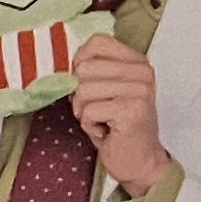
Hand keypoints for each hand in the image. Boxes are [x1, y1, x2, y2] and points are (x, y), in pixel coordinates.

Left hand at [69, 33, 172, 194]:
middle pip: (84, 68)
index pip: (97, 42)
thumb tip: (57, 56)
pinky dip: (88, 125)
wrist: (139, 159)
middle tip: (97, 109)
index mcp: (137, 61)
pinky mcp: (132, 110)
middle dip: (79, 94)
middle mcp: (143, 72)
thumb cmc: (115, 124)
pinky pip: (88, 111)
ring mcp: (140, 90)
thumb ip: (90, 70)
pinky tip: (106, 130)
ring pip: (83, 90)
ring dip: (83, 111)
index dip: (79, 63)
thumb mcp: (103, 90)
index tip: (88, 83)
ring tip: (102, 120)